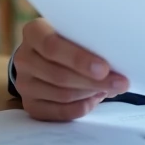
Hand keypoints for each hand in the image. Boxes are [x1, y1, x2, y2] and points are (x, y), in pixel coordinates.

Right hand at [13, 18, 129, 121]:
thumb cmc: (68, 40)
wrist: (45, 55)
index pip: (52, 46)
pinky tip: (95, 98)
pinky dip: (81, 107)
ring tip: (109, 88)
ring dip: (90, 93)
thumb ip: (89, 41)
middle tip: (120, 83)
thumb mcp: (74, 32)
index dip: (78, 59)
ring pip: (62, 95)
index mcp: (34, 32)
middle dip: (93, 81)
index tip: (104, 68)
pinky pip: (58, 112)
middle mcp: (24, 57)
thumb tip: (117, 63)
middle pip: (59, 75)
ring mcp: (25, 83)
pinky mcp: (30, 104)